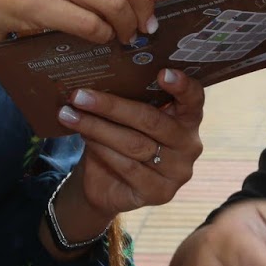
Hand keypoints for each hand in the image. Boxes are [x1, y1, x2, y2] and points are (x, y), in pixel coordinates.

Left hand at [54, 68, 205, 224]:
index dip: (182, 85)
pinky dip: (102, 150)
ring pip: (135, 144)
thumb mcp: (128, 116)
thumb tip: (98, 78)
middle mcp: (190, 144)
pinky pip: (128, 167)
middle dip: (112, 106)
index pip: (194, 98)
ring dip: (98, 128)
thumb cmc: (122, 137)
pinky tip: (84, 138)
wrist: (109, 184)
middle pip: (152, 120)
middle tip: (79, 95)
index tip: (162, 73)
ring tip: (70, 115)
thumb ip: (129, 99)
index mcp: (189, 118)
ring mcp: (178, 172)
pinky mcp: (161, 193)